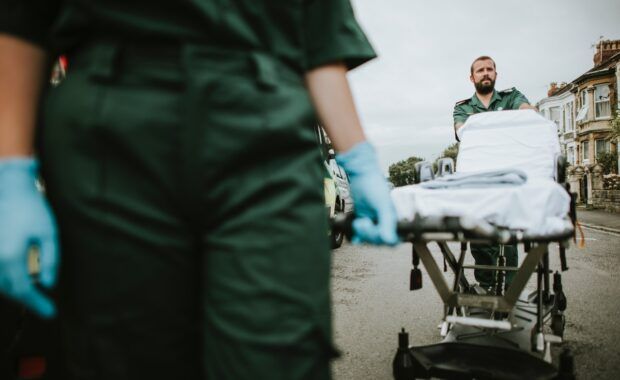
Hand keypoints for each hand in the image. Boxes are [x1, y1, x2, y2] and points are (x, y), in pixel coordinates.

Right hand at [0, 158, 58, 317]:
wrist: (9, 190)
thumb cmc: (32, 210)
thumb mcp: (49, 234)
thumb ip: (51, 260)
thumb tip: (48, 284)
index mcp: (10, 257)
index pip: (23, 290)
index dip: (37, 304)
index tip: (51, 313)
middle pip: (8, 289)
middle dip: (27, 299)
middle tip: (45, 307)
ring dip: (15, 290)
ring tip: (34, 295)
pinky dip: (6, 280)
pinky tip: (18, 280)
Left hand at [336, 142, 397, 244]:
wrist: (361, 174)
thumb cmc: (375, 186)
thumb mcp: (382, 205)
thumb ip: (387, 223)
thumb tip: (389, 241)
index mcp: (394, 219)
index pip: (392, 240)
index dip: (382, 238)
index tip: (374, 229)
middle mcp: (386, 221)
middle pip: (379, 240)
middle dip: (368, 234)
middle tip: (361, 222)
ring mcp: (375, 220)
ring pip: (370, 238)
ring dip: (362, 233)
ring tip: (358, 222)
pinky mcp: (365, 217)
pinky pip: (362, 233)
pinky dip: (358, 236)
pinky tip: (355, 238)